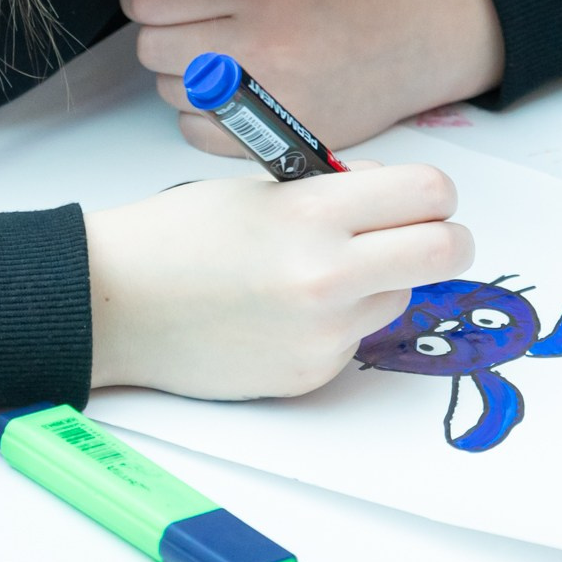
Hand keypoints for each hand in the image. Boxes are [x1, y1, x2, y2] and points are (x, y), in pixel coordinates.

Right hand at [83, 160, 472, 397]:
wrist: (114, 304)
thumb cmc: (179, 235)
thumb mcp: (262, 188)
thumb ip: (338, 190)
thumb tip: (397, 199)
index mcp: (314, 213)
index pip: (431, 194)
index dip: (432, 193)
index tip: (420, 199)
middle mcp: (328, 275)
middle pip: (447, 251)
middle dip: (444, 239)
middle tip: (418, 237)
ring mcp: (322, 332)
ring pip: (401, 298)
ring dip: (380, 282)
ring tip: (315, 274)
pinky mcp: (310, 373)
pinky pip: (356, 339)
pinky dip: (337, 323)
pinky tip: (282, 312)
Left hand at [127, 0, 504, 156]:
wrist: (424, 34)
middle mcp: (261, 36)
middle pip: (153, 45)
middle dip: (163, 36)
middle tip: (189, 30)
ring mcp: (269, 89)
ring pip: (171, 90)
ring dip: (182, 78)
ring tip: (215, 61)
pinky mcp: (279, 130)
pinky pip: (197, 132)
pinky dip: (202, 118)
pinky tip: (228, 96)